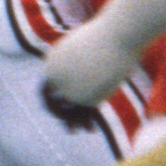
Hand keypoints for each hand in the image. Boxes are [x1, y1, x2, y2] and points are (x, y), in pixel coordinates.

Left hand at [39, 1, 140, 118]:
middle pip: (53, 103)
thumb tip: (79, 68)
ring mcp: (70, 88)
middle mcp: (56, 78)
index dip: (53, 98)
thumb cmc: (106, 35)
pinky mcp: (87, 96)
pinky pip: (84, 114)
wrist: (118, 34)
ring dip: (71, 123)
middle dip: (60, 114)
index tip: (63, 104)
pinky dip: (85, 122)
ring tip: (75, 130)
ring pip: (68, 111)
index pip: (47, 87)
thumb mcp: (84, 46)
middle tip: (67, 122)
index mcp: (51, 63)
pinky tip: (89, 129)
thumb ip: (77, 60)